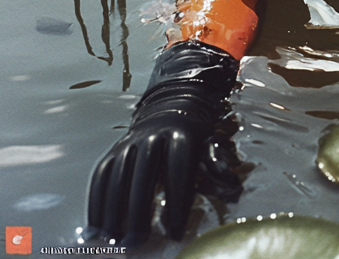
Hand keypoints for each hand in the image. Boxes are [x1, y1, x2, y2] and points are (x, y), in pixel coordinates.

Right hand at [86, 41, 239, 243]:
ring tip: (115, 242)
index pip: (178, 170)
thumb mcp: (208, 144)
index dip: (176, 202)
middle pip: (143, 176)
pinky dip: (96, 204)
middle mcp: (152, 137)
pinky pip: (100, 178)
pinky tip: (96, 230)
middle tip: (139, 242)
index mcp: (181, 136)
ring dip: (113, 212)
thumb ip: (216, 167)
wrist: (169, 107)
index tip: (174, 233)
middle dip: (139, 211)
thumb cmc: (192, 136)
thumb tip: (234, 190)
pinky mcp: (112, 151)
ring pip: (117, 178)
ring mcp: (129, 143)